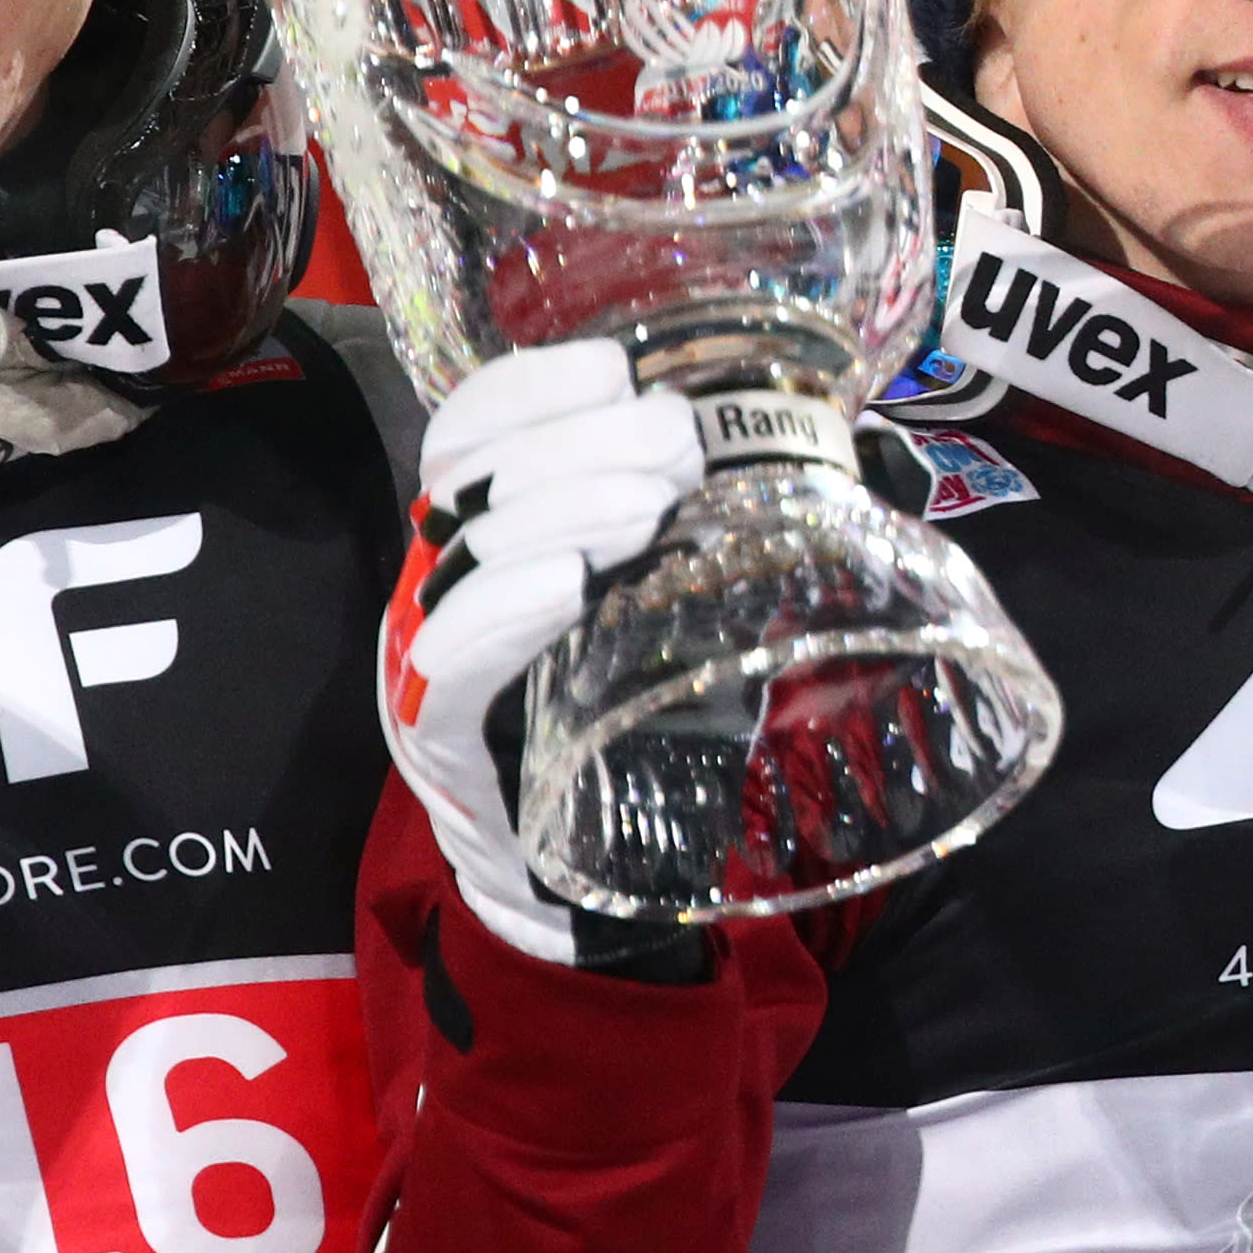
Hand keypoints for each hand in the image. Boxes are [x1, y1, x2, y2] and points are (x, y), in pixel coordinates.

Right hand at [377, 340, 704, 970]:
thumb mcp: (661, 607)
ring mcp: (424, 660)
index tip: (617, 371)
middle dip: (579, 444)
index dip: (532, 388)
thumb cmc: (625, 725)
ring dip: (561, 513)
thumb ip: (696, 533)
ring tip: (648, 507)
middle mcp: (432, 587)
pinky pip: (454, 660)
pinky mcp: (436, 736)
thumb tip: (827, 454)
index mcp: (476, 539)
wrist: (576, 881)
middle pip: (475, 480)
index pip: (469, 431)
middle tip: (676, 444)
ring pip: (466, 557)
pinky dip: (510, 611)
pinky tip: (573, 584)